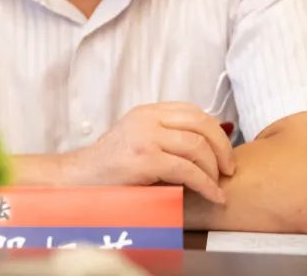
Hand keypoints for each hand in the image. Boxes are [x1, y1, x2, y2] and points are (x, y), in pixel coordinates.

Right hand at [67, 102, 235, 203]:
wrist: (77, 181)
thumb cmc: (109, 169)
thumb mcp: (139, 141)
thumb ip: (167, 137)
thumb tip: (210, 144)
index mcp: (148, 112)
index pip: (194, 112)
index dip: (216, 131)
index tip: (224, 152)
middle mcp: (148, 119)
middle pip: (201, 124)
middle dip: (222, 148)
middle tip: (229, 170)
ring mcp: (146, 137)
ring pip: (197, 146)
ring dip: (214, 169)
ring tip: (218, 186)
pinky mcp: (145, 159)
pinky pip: (187, 170)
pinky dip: (206, 184)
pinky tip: (213, 195)